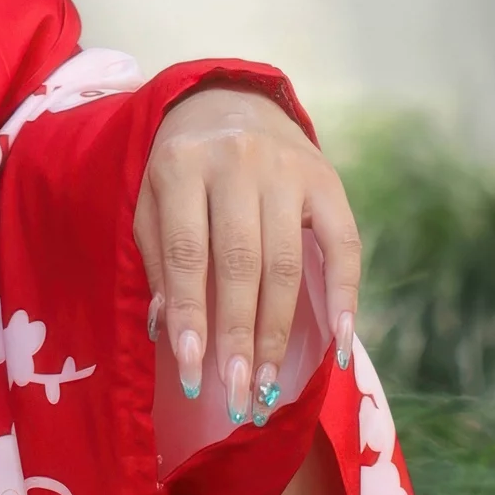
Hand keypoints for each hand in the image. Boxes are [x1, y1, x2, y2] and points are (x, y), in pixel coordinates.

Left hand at [133, 86, 361, 424]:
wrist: (229, 99)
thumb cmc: (181, 167)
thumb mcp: (150, 198)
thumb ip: (158, 257)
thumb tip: (165, 328)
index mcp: (182, 165)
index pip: (187, 254)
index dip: (190, 316)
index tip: (191, 373)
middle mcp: (238, 162)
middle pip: (241, 264)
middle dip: (238, 337)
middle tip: (237, 396)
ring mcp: (288, 169)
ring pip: (287, 263)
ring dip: (279, 333)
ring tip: (268, 387)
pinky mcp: (328, 180)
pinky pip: (344, 245)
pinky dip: (344, 298)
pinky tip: (338, 345)